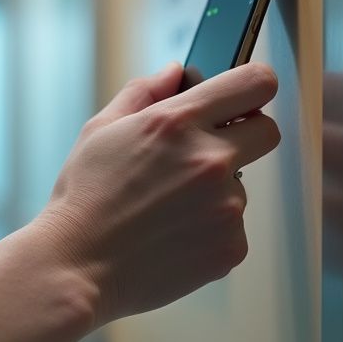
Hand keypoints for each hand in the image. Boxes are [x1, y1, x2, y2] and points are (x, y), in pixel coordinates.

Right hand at [37, 61, 280, 326]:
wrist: (75, 267)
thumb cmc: (81, 200)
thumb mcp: (99, 131)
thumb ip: (142, 93)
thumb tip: (174, 73)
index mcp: (177, 123)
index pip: (256, 82)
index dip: (251, 87)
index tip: (240, 99)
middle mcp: (210, 160)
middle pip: (267, 131)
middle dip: (242, 137)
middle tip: (200, 157)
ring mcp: (226, 207)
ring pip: (241, 186)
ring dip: (214, 192)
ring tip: (163, 211)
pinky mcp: (231, 247)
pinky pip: (233, 228)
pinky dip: (208, 231)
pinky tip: (168, 237)